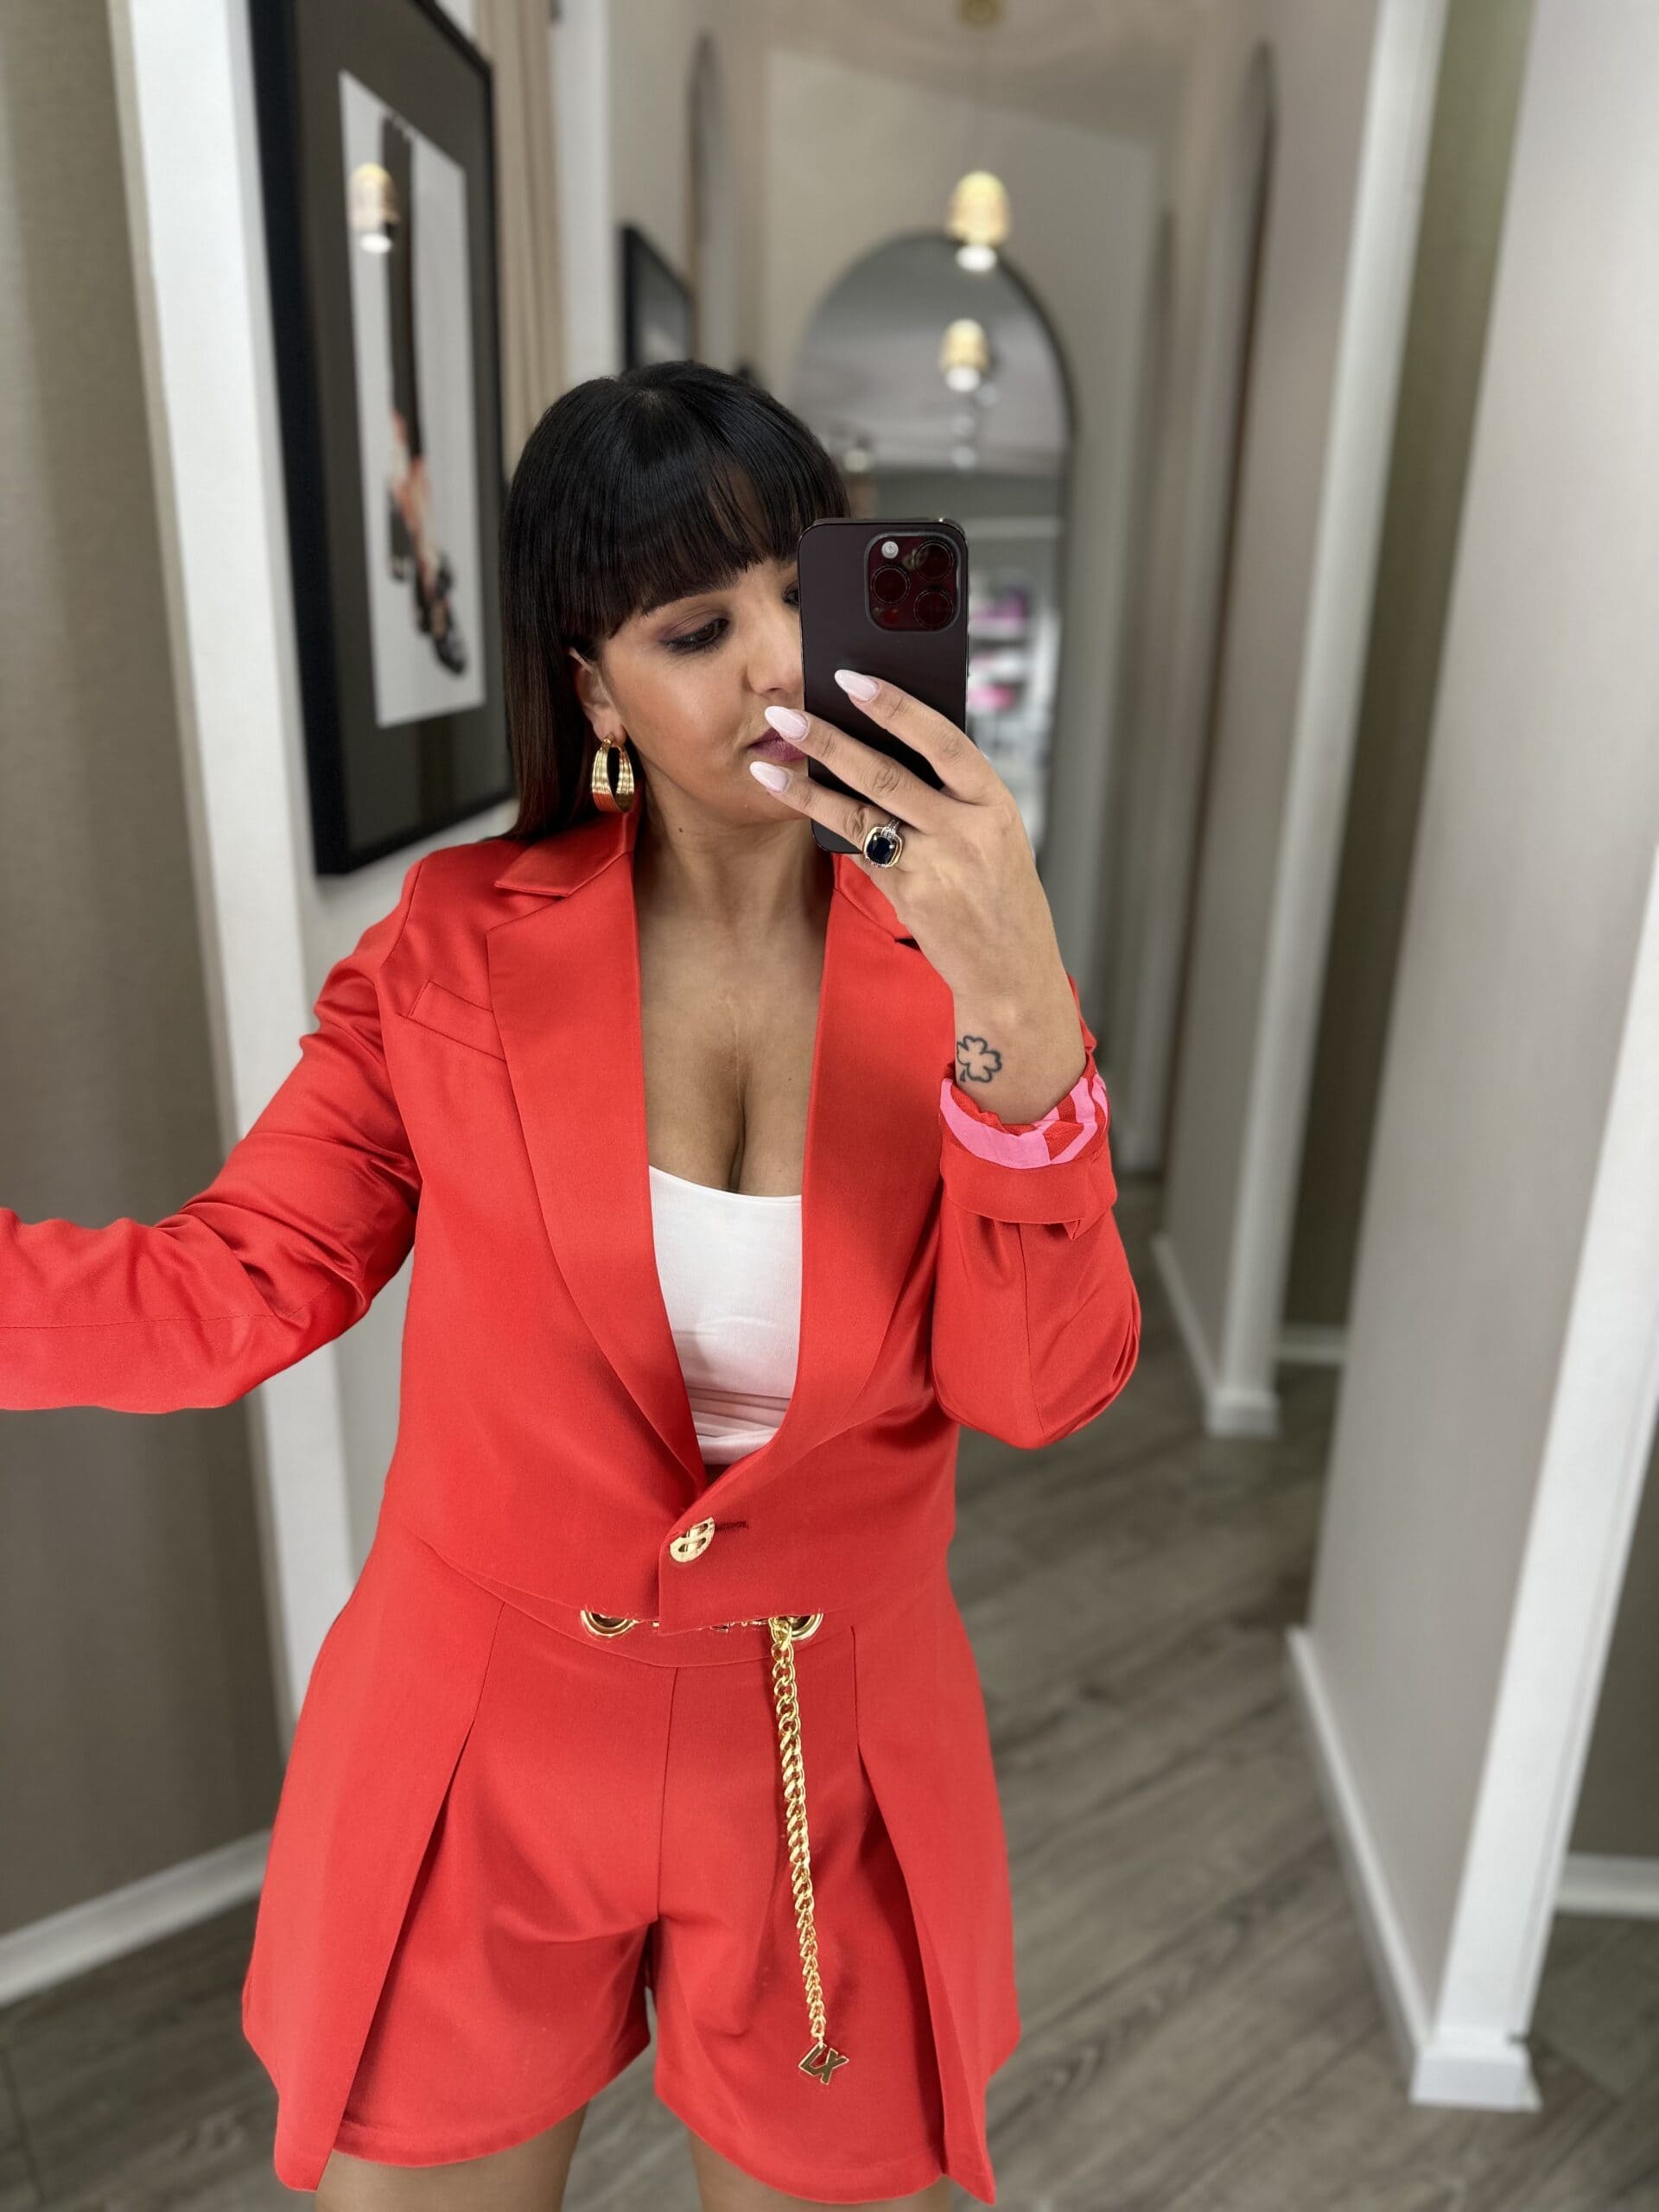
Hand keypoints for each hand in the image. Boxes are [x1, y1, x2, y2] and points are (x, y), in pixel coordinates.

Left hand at [752, 671, 1055, 1003]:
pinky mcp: (908, 897)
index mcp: (995, 803)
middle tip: (784, 713)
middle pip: (886, 775)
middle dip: (829, 741)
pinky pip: (859, 852)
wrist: (1012, 968)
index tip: (852, 679)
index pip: (942, 741)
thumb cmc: (1003, 892)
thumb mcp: (998, 832)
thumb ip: (955, 793)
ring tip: (769, 766)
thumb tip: (892, 743)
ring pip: (858, 816)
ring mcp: (934, 868)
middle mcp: (966, 832)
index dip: (895, 706)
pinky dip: (828, 825)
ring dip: (807, 788)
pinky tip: (798, 804)